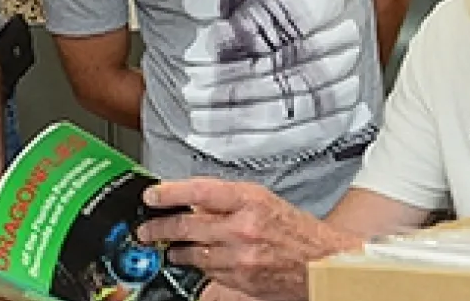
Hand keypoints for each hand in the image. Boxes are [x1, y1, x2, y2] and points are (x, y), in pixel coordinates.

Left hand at [136, 178, 359, 300]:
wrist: (323, 262)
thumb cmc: (297, 231)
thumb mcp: (265, 201)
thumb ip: (229, 200)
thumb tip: (194, 201)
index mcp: (250, 200)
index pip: (198, 191)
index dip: (169, 192)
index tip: (152, 195)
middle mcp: (243, 227)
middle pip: (187, 225)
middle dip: (160, 228)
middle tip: (147, 229)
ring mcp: (240, 256)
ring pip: (193, 253)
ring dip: (176, 251)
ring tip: (168, 248)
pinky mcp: (240, 278)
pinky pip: (209, 272)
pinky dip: (200, 266)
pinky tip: (197, 262)